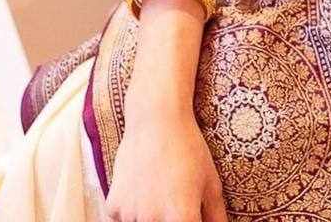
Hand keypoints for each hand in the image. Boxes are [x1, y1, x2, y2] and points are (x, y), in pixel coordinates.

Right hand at [105, 102, 226, 221]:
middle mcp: (153, 221)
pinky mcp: (113, 207)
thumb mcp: (211, 183)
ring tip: (158, 193)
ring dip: (149, 218)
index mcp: (182, 218)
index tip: (190, 214)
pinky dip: (132, 212)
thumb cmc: (188, 149)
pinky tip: (142, 190)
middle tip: (172, 200)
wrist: (156, 119)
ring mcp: (130, 215)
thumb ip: (217, 217)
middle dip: (170, 219)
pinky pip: (123, 220)